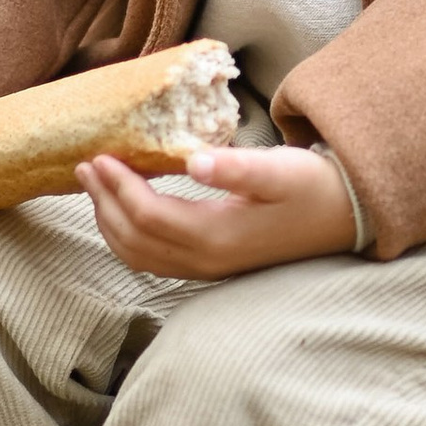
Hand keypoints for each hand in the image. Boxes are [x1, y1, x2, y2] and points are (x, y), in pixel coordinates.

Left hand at [75, 141, 355, 280]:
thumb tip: (193, 161)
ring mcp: (207, 268)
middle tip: (84, 166)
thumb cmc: (310, 187)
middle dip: (104, 203)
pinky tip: (126, 209)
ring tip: (95, 186)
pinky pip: (154, 259)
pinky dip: (129, 235)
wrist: (342, 217)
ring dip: (110, 222)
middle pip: (135, 239)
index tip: (99, 157)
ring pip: (139, 255)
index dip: (118, 188)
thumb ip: (235, 167)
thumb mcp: (277, 169)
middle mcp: (206, 261)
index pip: (149, 216)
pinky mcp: (211, 265)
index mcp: (217, 237)